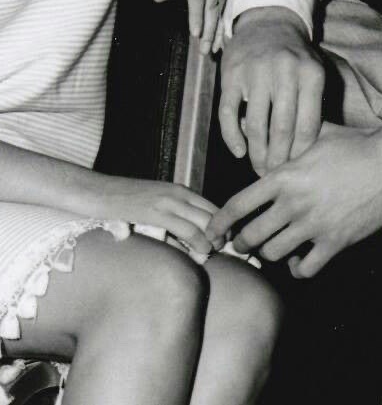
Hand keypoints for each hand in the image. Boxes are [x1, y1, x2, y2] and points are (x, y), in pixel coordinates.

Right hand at [94, 179, 220, 253]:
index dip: (223, 226)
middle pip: (214, 215)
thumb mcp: (154, 203)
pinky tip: (200, 253)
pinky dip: (199, 242)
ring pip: (205, 222)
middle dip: (222, 234)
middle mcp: (178, 193)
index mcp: (180, 190)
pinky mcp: (155, 212)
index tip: (225, 242)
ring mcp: (167, 201)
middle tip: (223, 250)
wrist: (93, 191)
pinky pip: (186, 229)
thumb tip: (189, 239)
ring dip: (214, 240)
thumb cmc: (122, 200)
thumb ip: (173, 216)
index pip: (213, 207)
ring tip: (214, 253)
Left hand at [153, 0, 234, 53]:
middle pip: (212, 7)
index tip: (195, 34)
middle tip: (204, 50)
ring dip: (219, 31)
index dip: (196, 15)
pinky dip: (226, 24)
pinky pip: (230, 7)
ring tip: (214, 49)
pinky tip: (223, 39)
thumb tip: (158, 0)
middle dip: (209, 31)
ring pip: (223, 10)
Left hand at [207, 122, 381, 276]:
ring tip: (269, 249)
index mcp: (284, 177)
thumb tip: (256, 133)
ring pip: (273, 253)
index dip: (218, 222)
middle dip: (240, 243)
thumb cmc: (352, 147)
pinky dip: (296, 268)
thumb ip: (284, 140)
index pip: (238, 204)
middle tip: (240, 243)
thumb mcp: (314, 137)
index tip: (211, 232)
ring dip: (267, 255)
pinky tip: (297, 260)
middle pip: (250, 235)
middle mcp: (294, 203)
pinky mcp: (336, 242)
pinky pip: (305, 268)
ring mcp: (315, 225)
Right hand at [218, 7, 324, 175]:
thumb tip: (305, 152)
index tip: (294, 170)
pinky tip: (238, 152)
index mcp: (311, 74)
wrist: (267, 23)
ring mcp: (255, 72)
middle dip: (278, 159)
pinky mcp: (231, 75)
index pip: (307, 126)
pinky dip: (231, 137)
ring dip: (256, 153)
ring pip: (255, 124)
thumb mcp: (314, 73)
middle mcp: (284, 71)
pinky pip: (227, 113)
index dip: (299, 154)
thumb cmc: (294, 57)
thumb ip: (314, 106)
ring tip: (258, 168)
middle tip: (274, 176)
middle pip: (281, 129)